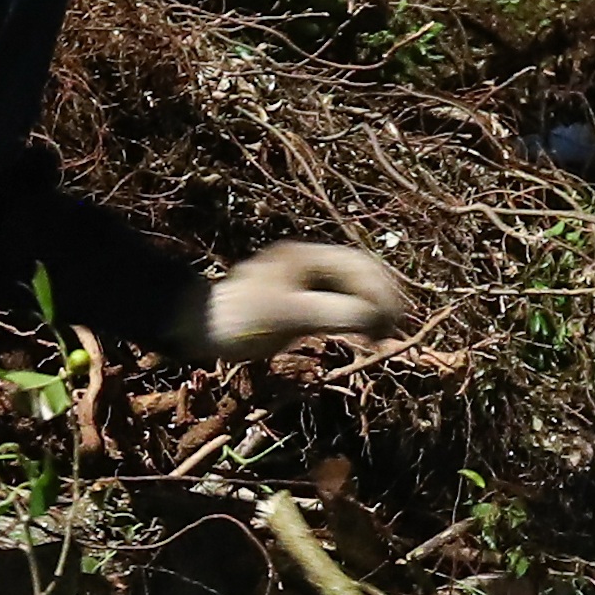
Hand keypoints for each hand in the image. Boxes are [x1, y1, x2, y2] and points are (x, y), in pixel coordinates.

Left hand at [182, 241, 413, 359]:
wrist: (199, 328)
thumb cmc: (239, 319)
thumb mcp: (288, 316)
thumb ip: (332, 313)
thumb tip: (372, 317)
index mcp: (307, 257)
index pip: (360, 266)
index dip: (383, 291)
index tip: (393, 320)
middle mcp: (309, 263)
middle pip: (361, 274)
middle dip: (382, 299)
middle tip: (396, 329)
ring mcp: (304, 281)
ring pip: (352, 290)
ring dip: (371, 309)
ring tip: (383, 335)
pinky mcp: (299, 301)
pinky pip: (339, 303)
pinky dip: (355, 318)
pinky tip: (362, 336)